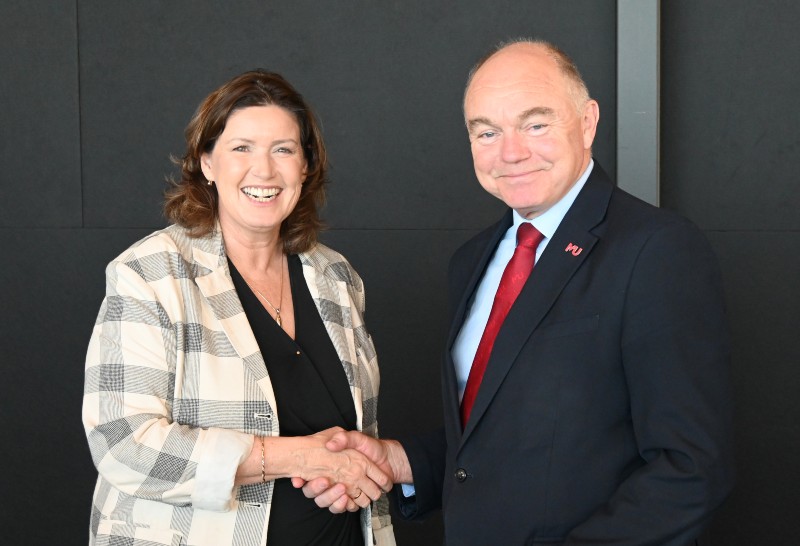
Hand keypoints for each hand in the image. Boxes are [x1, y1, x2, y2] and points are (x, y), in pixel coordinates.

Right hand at [292, 430, 409, 512]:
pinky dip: (345, 506)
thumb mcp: (355, 437)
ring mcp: (342, 490)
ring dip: (333, 499)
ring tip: (342, 491)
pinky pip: (344, 508)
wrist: (388, 458)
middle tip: (326, 482)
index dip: (300, 480)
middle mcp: (332, 480)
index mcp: (329, 465)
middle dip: (319, 491)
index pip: (306, 476)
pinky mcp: (353, 498)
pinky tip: (349, 499)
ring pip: (328, 503)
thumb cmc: (370, 447)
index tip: (300, 480)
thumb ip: (343, 438)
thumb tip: (329, 445)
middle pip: (316, 494)